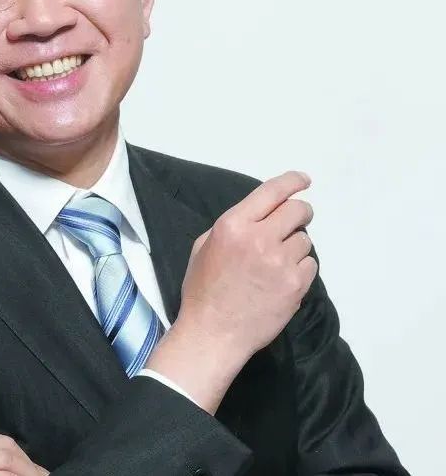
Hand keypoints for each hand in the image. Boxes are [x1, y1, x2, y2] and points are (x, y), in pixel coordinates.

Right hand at [178, 169, 316, 355]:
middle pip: (297, 211)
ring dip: (295, 246)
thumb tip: (260, 214)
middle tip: (294, 223)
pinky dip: (300, 269)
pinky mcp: (295, 285)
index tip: (304, 180)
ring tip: (276, 262)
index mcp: (233, 224)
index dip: (292, 181)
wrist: (214, 333)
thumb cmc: (203, 288)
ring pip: (304, 240)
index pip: (272, 191)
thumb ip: (233, 225)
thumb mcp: (204, 246)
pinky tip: (282, 280)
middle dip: (300, 213)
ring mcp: (280, 262)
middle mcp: (259, 238)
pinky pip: (310, 265)